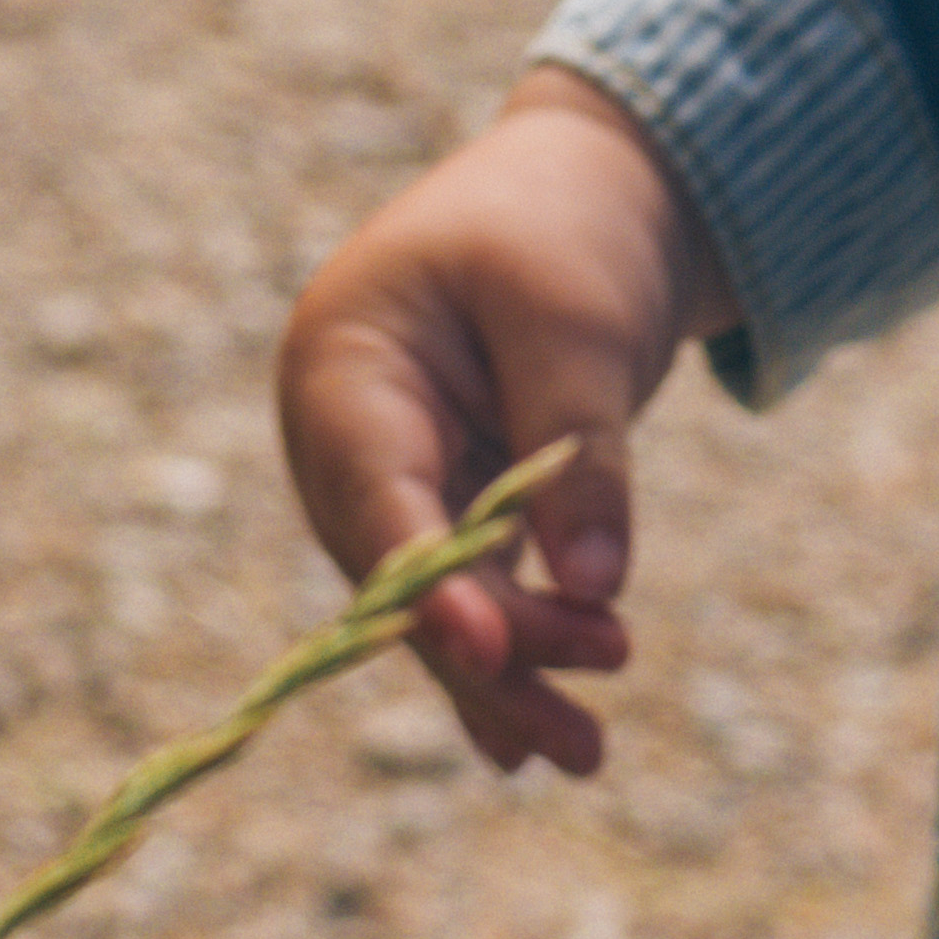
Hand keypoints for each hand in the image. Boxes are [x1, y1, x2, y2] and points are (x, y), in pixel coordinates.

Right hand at [271, 73, 722, 776]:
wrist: (592, 183)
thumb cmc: (568, 226)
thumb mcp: (578, 321)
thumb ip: (579, 451)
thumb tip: (594, 589)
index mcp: (345, 365)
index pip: (377, 494)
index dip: (425, 582)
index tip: (488, 649)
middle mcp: (348, 434)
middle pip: (403, 571)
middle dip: (492, 650)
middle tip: (585, 728)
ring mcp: (391, 472)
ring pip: (439, 598)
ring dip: (508, 676)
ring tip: (585, 755)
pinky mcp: (446, 497)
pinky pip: (469, 591)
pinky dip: (507, 654)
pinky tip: (532, 745)